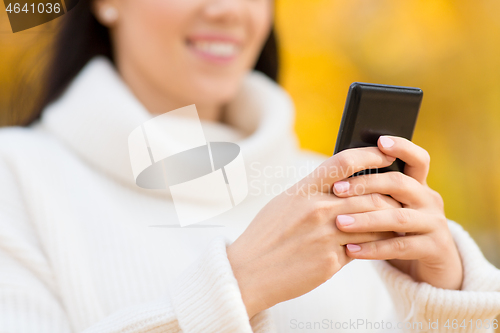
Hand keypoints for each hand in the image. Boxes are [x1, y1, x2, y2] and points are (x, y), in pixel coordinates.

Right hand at [227, 147, 399, 317]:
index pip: (343, 162)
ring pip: (373, 223)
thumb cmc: (265, 235)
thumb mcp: (284, 203)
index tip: (386, 154)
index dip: (370, 154)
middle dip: (391, 196)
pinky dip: (376, 246)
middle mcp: (316, 209)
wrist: (248, 271)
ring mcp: (324, 235)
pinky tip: (382, 244)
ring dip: (389, 222)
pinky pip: (364, 249)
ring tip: (399, 221)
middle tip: (403, 196)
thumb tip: (340, 184)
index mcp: (303, 190)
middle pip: (369, 195)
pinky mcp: (330, 261)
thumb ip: (312, 192)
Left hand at [333, 136, 462, 289]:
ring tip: (339, 222)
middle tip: (336, 189)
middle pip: (400, 184)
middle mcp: (429, 200)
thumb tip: (337, 176)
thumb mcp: (391, 209)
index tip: (380, 141)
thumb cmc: (400, 233)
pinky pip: (400, 247)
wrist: (434, 269)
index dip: (402, 147)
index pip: (417, 159)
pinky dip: (373, 248)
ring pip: (398, 217)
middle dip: (366, 184)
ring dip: (366, 219)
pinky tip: (350, 249)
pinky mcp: (434, 249)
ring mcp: (434, 224)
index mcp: (418, 185)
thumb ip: (375, 193)